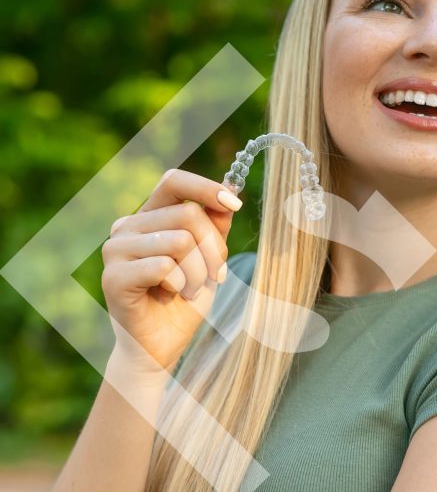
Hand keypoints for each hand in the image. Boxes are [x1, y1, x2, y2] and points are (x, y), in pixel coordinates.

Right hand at [101, 169, 242, 374]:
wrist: (162, 344)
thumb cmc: (185, 297)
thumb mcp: (209, 256)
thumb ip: (215, 224)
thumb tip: (231, 191)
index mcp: (149, 215)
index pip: (174, 181)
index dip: (207, 188)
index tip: (235, 205)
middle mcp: (126, 226)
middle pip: (188, 214)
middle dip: (214, 248)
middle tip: (216, 275)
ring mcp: (115, 251)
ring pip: (180, 240)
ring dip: (199, 271)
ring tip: (190, 289)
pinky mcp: (113, 277)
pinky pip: (165, 267)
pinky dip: (181, 285)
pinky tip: (172, 296)